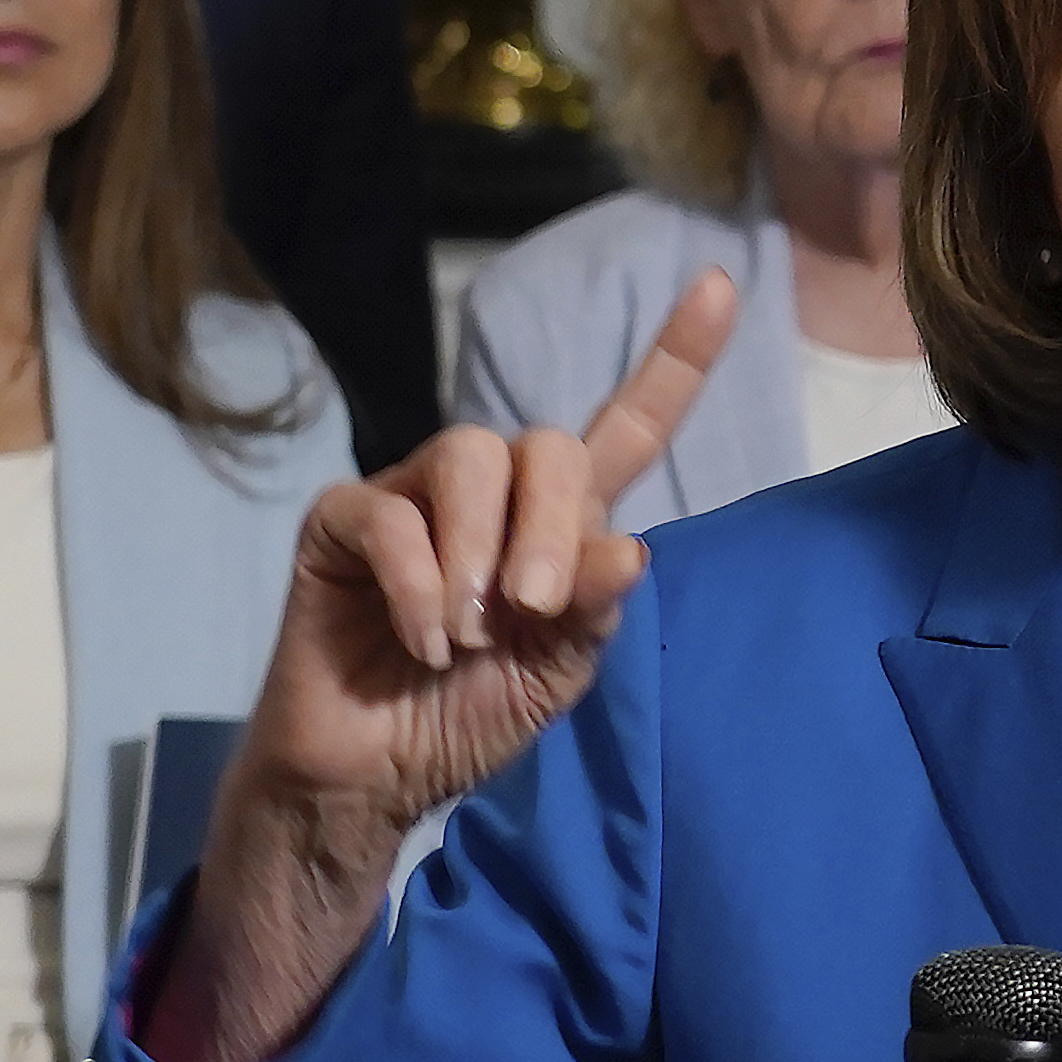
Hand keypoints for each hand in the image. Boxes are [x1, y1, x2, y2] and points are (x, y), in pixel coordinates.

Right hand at [169, 273, 735, 1061]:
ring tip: (467, 632)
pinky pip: (390, 515)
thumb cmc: (468, 718)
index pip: (627, 427)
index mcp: (559, 522)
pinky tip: (425, 640)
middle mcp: (491, 493)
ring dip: (479, 553)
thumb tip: (624, 550)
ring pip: (467, 457)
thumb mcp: (556, 674)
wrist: (374, 776)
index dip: (674, 361)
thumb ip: (591, 612)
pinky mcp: (343, 521)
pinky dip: (418, 584)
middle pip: (543, 443)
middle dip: (548, 524)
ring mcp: (413, 497)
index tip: (718, 286)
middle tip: (531, 607)